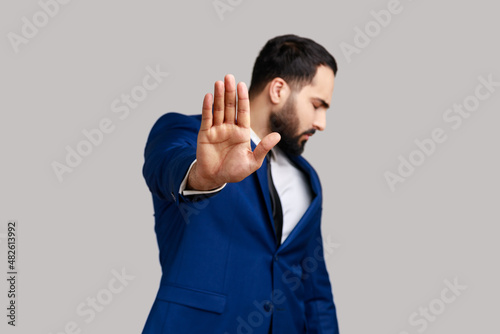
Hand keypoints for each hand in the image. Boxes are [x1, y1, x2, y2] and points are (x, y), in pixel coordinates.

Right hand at [187, 74, 280, 190]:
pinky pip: (207, 118)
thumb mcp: (252, 162)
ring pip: (218, 109)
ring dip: (218, 96)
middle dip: (229, 92)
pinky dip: (207, 107)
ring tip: (219, 82)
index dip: (242, 98)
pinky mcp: (205, 133)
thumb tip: (277, 136)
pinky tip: (209, 96)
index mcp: (242, 132)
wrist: (215, 179)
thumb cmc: (234, 172)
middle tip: (229, 77)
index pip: (243, 111)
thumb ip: (263, 148)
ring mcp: (217, 130)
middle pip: (230, 106)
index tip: (242, 85)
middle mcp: (229, 128)